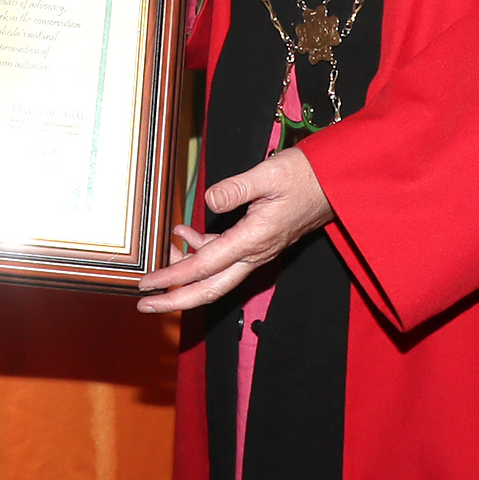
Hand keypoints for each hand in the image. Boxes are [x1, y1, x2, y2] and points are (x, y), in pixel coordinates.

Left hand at [135, 147, 332, 312]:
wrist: (333, 184)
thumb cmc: (304, 177)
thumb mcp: (268, 174)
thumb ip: (236, 189)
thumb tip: (209, 199)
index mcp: (253, 240)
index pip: (204, 267)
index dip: (172, 277)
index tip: (147, 284)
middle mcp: (254, 254)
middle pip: (209, 289)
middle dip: (175, 300)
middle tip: (145, 305)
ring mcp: (256, 252)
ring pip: (215, 276)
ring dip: (185, 273)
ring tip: (162, 259)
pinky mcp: (257, 244)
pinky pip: (224, 258)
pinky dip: (200, 250)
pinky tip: (185, 233)